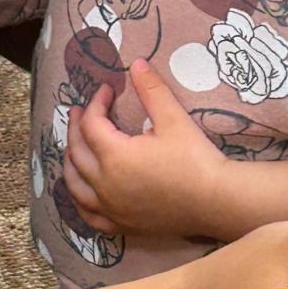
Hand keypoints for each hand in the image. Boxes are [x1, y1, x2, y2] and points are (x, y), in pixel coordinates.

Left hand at [64, 59, 226, 237]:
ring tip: (73, 147)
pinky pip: (89, 215)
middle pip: (77, 152)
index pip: (92, 124)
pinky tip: (82, 193)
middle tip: (81, 111)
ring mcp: (111, 208)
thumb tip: (137, 63)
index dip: (96, 102)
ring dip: (70, 163)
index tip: (107, 90)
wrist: (217, 201)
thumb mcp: (173, 119)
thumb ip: (152, 90)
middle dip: (76, 127)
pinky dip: (80, 201)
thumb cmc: (195, 159)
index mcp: (114, 156)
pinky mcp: (122, 225)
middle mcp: (105, 184)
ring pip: (76, 186)